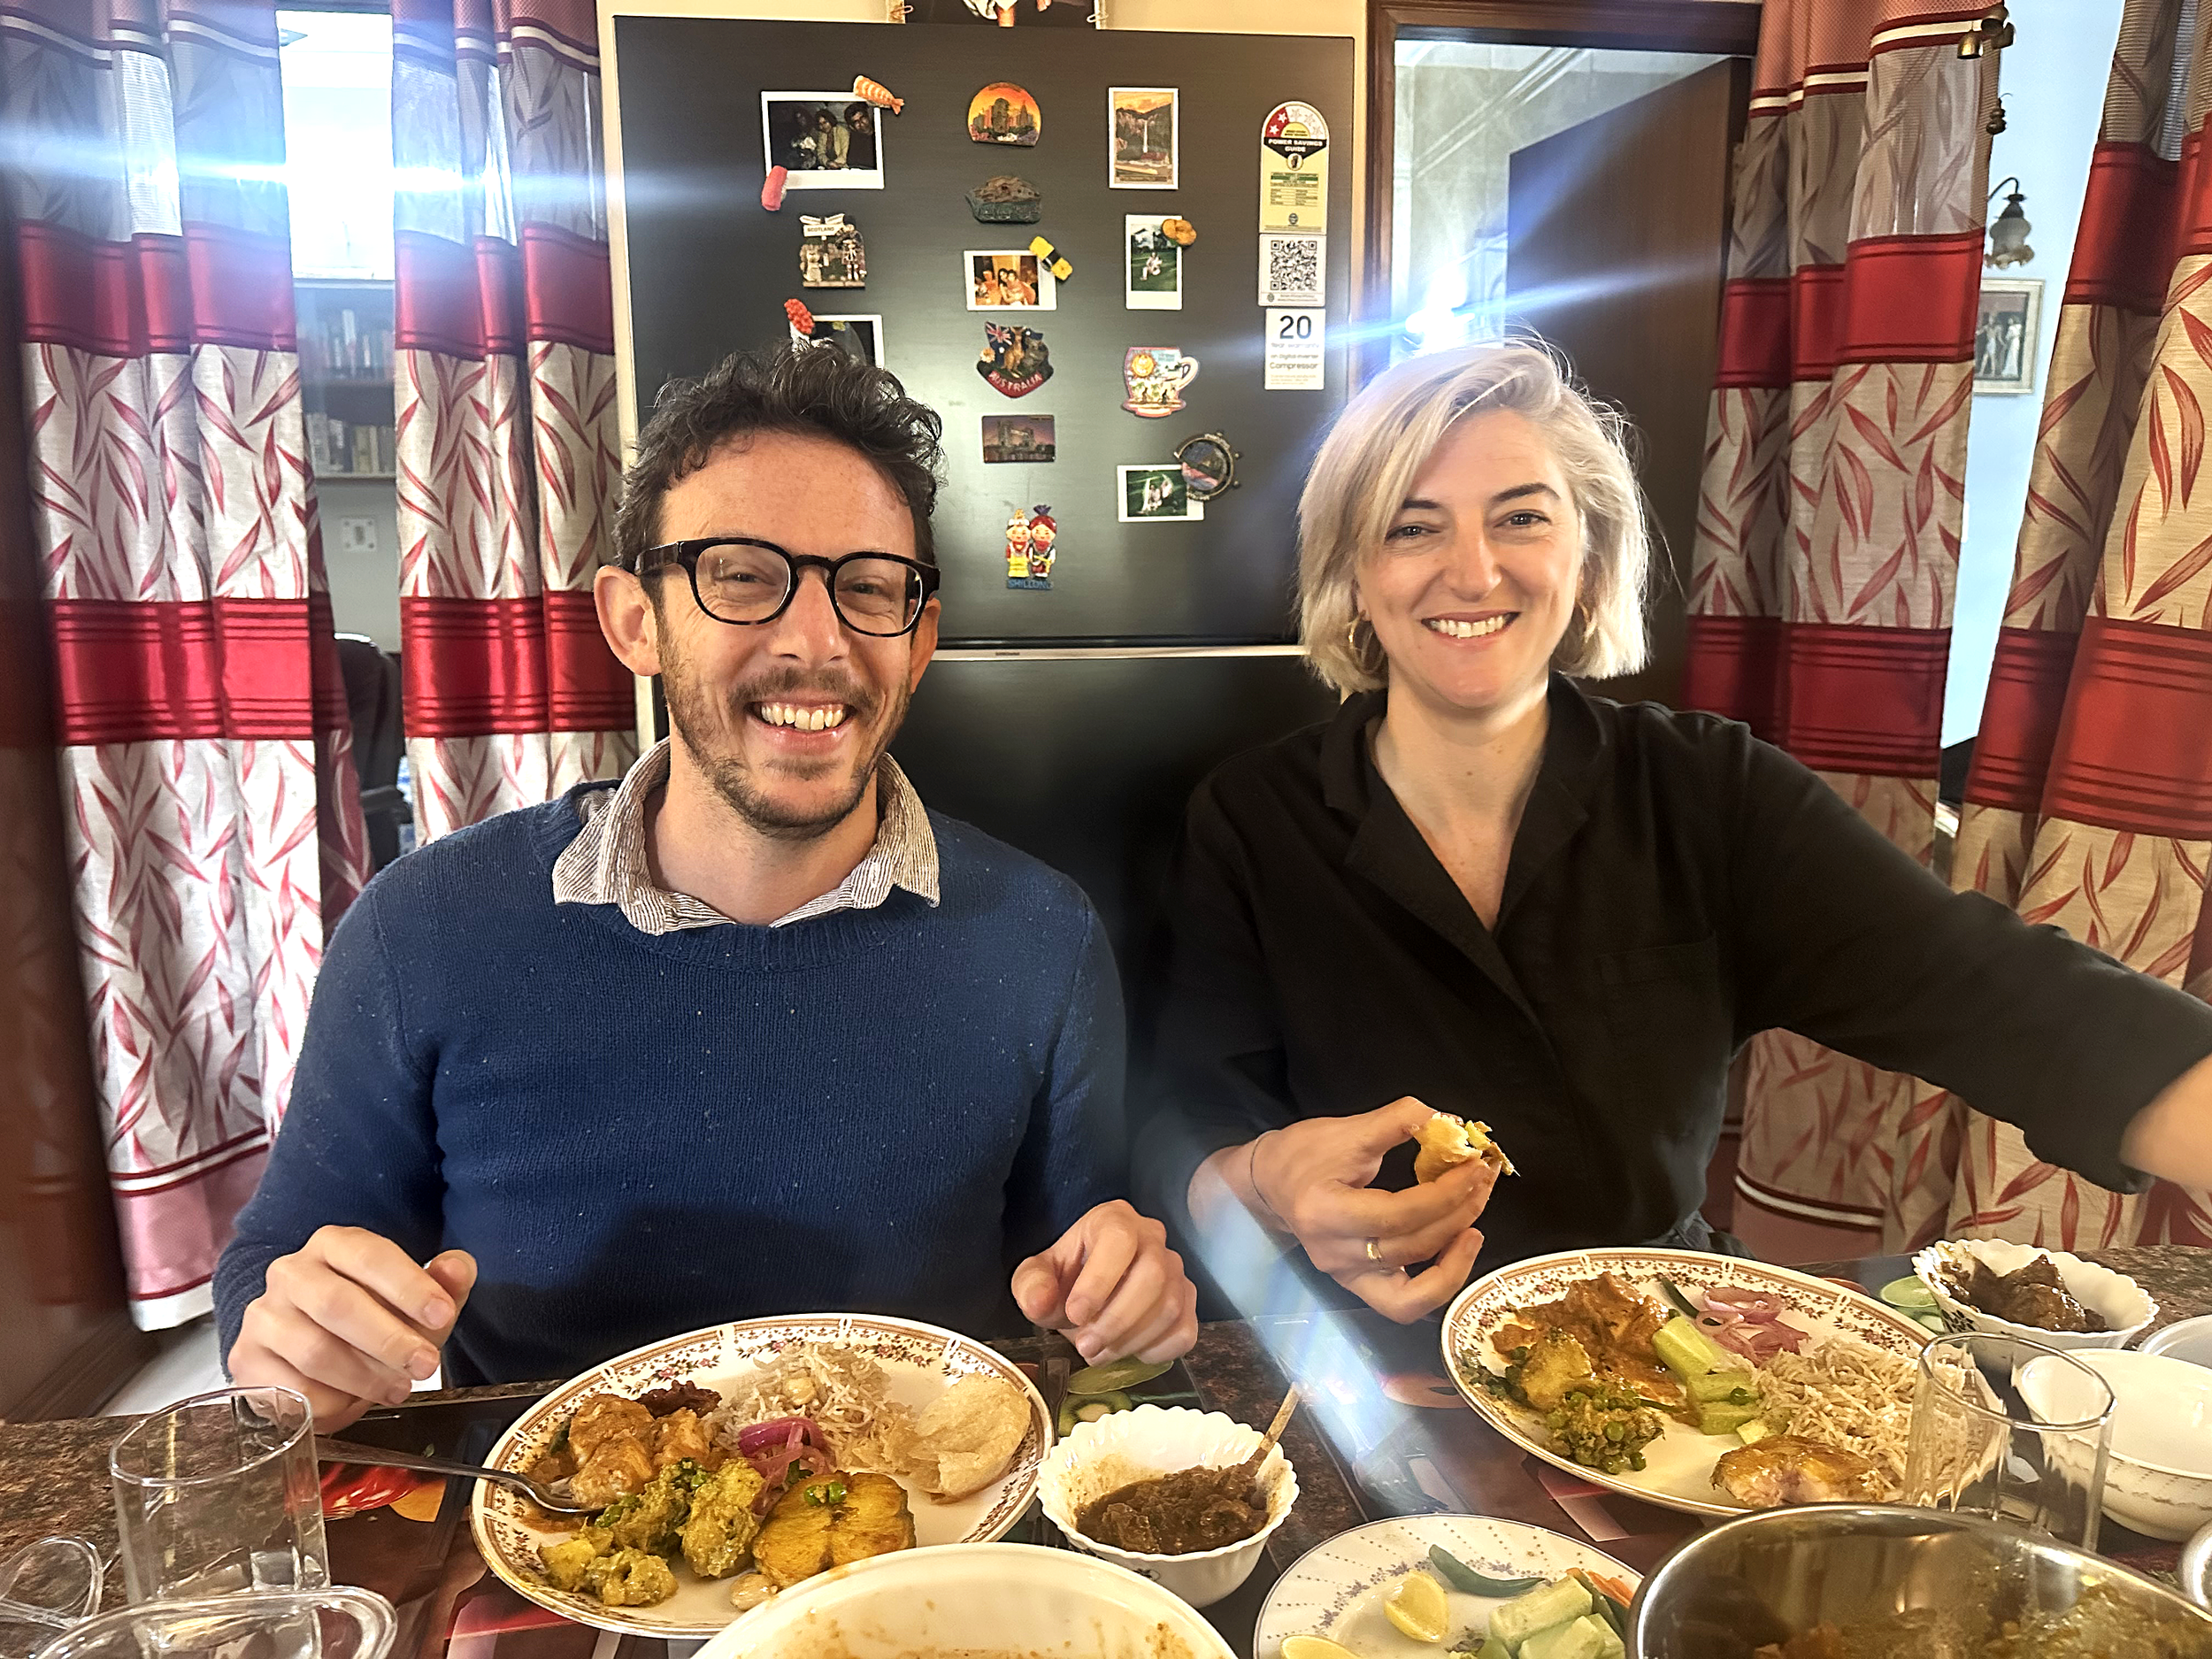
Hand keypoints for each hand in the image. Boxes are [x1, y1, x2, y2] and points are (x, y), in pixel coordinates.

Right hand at [228, 1227, 476, 1431]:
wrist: (304, 1345)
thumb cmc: (369, 1315)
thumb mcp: (413, 1299)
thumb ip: (442, 1283)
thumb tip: (458, 1268)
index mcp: (334, 1244)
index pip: (370, 1256)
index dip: (409, 1286)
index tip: (442, 1315)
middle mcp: (291, 1273)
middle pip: (338, 1305)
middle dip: (389, 1340)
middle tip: (425, 1365)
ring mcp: (263, 1316)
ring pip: (314, 1351)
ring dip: (365, 1377)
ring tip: (397, 1387)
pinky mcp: (246, 1360)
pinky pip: (292, 1390)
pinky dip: (332, 1403)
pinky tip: (354, 1402)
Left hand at [1011, 1200, 1198, 1364]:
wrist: (1088, 1291)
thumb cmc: (1067, 1277)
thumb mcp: (1037, 1276)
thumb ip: (1032, 1285)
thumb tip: (1040, 1302)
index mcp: (1114, 1220)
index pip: (1119, 1240)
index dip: (1100, 1281)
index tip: (1075, 1315)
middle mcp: (1153, 1238)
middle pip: (1153, 1276)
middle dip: (1117, 1320)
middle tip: (1085, 1346)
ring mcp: (1176, 1271)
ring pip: (1170, 1306)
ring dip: (1131, 1340)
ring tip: (1098, 1352)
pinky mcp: (1187, 1303)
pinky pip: (1185, 1331)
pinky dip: (1157, 1351)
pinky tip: (1129, 1351)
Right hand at [1251, 1096, 1497, 1322]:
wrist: (1269, 1184)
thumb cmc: (1303, 1153)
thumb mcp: (1346, 1129)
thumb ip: (1396, 1122)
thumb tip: (1446, 1119)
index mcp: (1325, 1212)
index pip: (1398, 1213)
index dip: (1444, 1193)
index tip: (1474, 1165)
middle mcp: (1334, 1254)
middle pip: (1411, 1246)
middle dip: (1458, 1211)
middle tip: (1483, 1179)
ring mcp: (1346, 1276)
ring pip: (1415, 1288)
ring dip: (1456, 1250)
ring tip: (1474, 1213)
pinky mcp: (1358, 1285)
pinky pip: (1406, 1302)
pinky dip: (1440, 1281)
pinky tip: (1457, 1246)